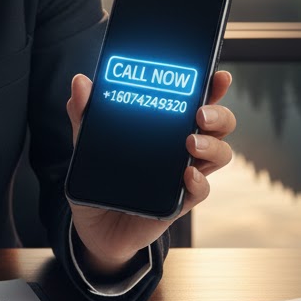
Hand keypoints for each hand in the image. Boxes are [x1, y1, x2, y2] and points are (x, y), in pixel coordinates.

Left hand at [65, 70, 236, 276]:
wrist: (94, 225)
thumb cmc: (100, 177)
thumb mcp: (86, 142)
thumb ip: (84, 113)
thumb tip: (81, 82)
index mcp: (165, 126)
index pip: (196, 100)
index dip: (212, 86)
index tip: (218, 75)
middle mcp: (181, 147)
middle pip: (218, 125)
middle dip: (219, 114)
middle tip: (200, 112)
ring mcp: (183, 173)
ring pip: (219, 154)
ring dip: (212, 145)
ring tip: (191, 141)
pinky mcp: (178, 201)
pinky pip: (200, 191)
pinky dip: (198, 182)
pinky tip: (186, 175)